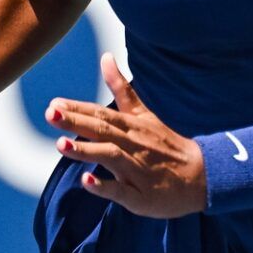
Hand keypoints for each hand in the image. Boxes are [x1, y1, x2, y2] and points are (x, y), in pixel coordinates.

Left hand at [45, 53, 206, 218]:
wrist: (201, 177)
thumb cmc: (165, 145)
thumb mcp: (143, 114)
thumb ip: (121, 88)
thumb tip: (106, 56)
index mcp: (131, 126)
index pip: (101, 114)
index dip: (78, 108)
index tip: (54, 104)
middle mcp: (133, 145)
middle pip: (103, 131)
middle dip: (76, 123)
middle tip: (51, 115)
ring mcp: (137, 170)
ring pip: (111, 157)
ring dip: (87, 151)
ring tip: (61, 145)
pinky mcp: (141, 195)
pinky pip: (122, 191)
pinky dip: (104, 186)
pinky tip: (86, 182)